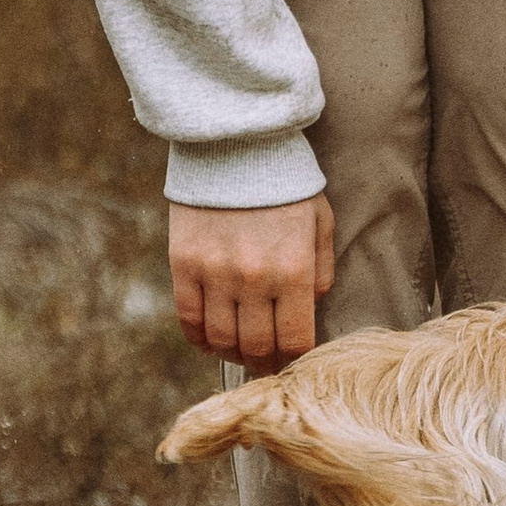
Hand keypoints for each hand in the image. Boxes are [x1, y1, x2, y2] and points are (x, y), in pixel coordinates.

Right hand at [168, 195, 334, 371]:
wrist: (237, 143)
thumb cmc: (285, 183)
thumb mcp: (320, 221)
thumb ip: (321, 269)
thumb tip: (311, 307)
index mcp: (294, 270)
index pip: (295, 340)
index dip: (295, 360)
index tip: (293, 361)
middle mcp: (254, 279)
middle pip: (257, 347)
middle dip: (265, 362)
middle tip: (266, 362)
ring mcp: (215, 273)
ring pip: (221, 339)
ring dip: (232, 353)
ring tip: (239, 349)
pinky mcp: (184, 264)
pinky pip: (189, 318)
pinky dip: (199, 338)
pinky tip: (209, 339)